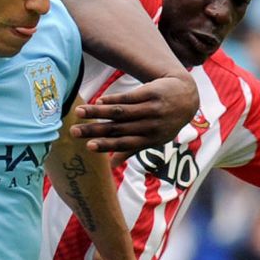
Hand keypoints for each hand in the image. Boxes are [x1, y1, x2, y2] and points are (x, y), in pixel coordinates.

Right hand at [70, 73, 199, 153]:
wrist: (185, 97)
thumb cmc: (165, 121)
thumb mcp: (154, 138)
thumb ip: (132, 150)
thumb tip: (111, 166)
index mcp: (149, 139)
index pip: (124, 143)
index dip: (107, 146)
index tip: (88, 147)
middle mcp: (151, 125)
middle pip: (118, 128)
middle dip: (95, 130)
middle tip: (74, 131)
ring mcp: (151, 109)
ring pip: (121, 112)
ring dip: (98, 112)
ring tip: (79, 111)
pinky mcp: (151, 93)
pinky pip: (129, 97)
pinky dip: (112, 99)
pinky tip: (99, 101)